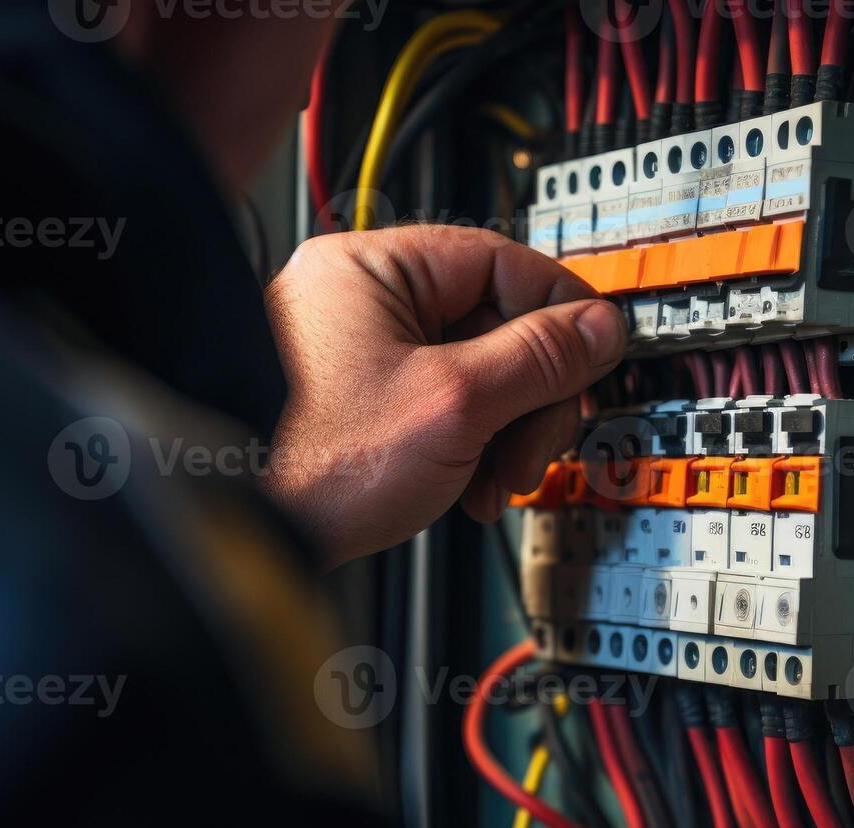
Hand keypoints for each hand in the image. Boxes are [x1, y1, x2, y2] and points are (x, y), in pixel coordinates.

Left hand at [262, 225, 626, 567]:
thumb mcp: (455, 404)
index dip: (559, 314)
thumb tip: (599, 326)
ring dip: (504, 433)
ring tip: (497, 482)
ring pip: (473, 373)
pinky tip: (469, 489)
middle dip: (528, 398)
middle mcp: (358, 298)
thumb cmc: (317, 464)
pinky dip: (469, 447)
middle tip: (536, 448)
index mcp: (371, 268)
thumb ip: (539, 358)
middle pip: (493, 325)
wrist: (254, 539)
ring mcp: (355, 352)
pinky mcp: (357, 402)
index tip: (593, 357)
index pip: (500, 261)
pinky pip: (439, 406)